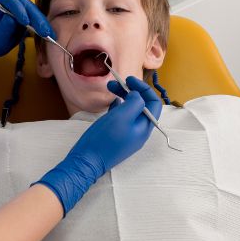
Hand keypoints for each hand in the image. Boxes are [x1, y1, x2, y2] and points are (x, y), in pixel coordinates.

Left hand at [0, 0, 53, 57]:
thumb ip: (2, 27)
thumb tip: (13, 19)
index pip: (8, 0)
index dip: (18, 9)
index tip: (25, 21)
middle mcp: (9, 1)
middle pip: (24, 4)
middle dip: (36, 17)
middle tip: (44, 31)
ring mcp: (19, 6)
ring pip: (33, 10)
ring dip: (42, 21)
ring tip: (50, 34)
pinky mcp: (26, 13)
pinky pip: (36, 16)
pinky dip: (42, 25)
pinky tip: (49, 33)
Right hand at [35, 76, 162, 214]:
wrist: (86, 161)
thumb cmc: (104, 139)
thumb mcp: (122, 116)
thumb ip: (134, 102)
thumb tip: (137, 95)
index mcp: (144, 127)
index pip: (153, 104)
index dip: (144, 89)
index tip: (129, 79)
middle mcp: (139, 132)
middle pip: (141, 106)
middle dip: (131, 91)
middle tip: (116, 82)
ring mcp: (128, 135)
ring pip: (130, 110)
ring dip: (123, 97)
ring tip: (110, 89)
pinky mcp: (116, 136)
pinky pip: (121, 118)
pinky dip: (118, 107)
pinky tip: (111, 103)